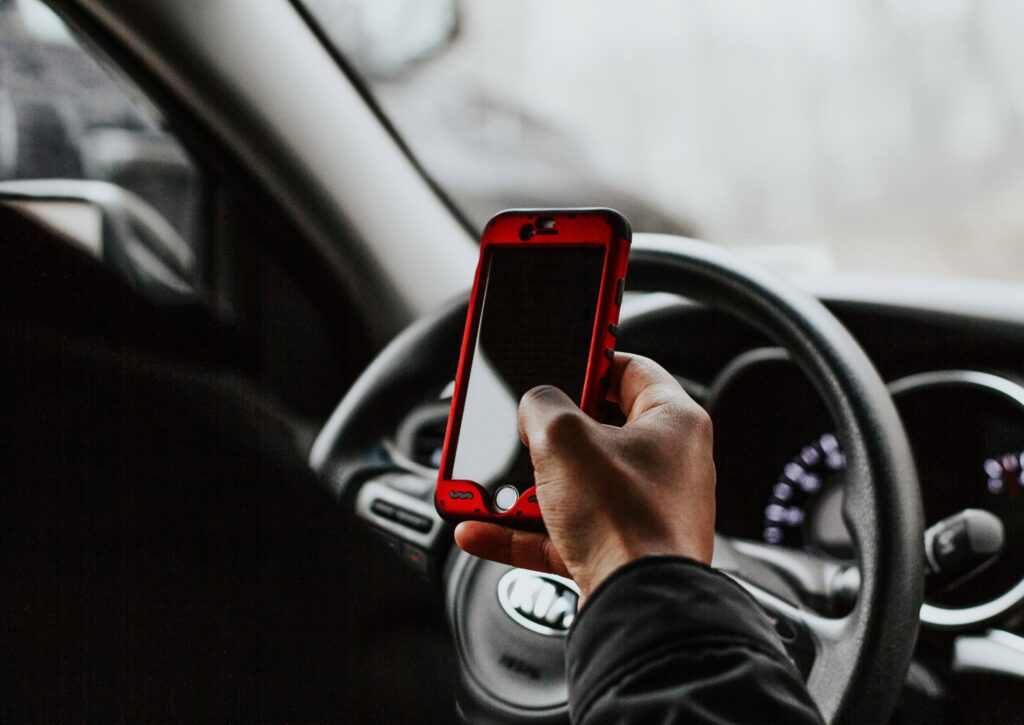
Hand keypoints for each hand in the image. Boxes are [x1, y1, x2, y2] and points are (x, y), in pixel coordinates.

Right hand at [455, 352, 715, 599]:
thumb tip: (533, 407)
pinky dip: (520, 530)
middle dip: (543, 434)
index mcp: (674, 422)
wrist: (637, 607)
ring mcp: (642, 510)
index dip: (588, 358)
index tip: (557, 355)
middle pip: (593, 430)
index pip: (629, 368)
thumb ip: (540, 406)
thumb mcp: (564, 439)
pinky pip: (560, 530)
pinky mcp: (618, 549)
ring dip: (522, 486)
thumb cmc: (628, 522)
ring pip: (571, 484)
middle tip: (516, 427)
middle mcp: (665, 464)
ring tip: (486, 483)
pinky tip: (480, 528)